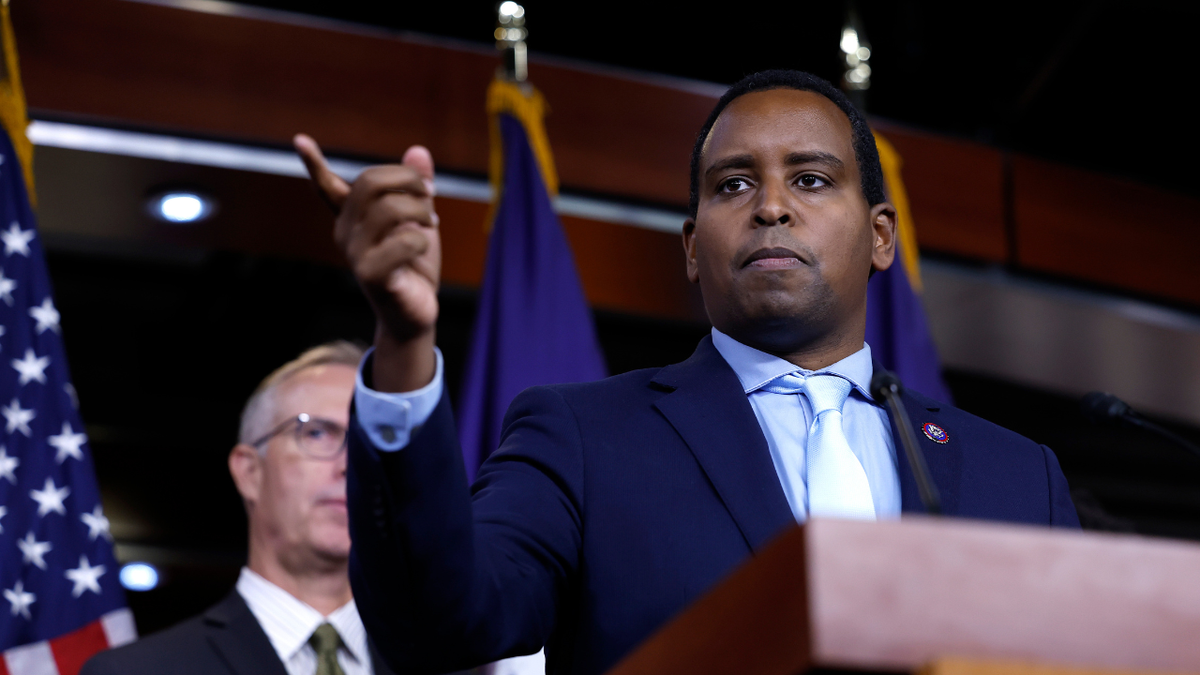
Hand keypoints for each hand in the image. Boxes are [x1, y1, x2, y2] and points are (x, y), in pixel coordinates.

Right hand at [295, 134, 440, 391]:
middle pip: (371, 182)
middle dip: (409, 181)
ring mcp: (355, 254)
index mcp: (351, 218)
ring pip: (390, 208)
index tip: (300, 139)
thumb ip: (416, 188)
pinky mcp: (371, 274)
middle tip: (430, 197)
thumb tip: (419, 151)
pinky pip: (405, 241)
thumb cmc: (413, 266)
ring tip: (432, 224)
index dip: (314, 164)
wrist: (415, 313)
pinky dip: (423, 240)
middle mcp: (345, 232)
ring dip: (422, 211)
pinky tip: (422, 252)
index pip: (328, 187)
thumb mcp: (418, 221)